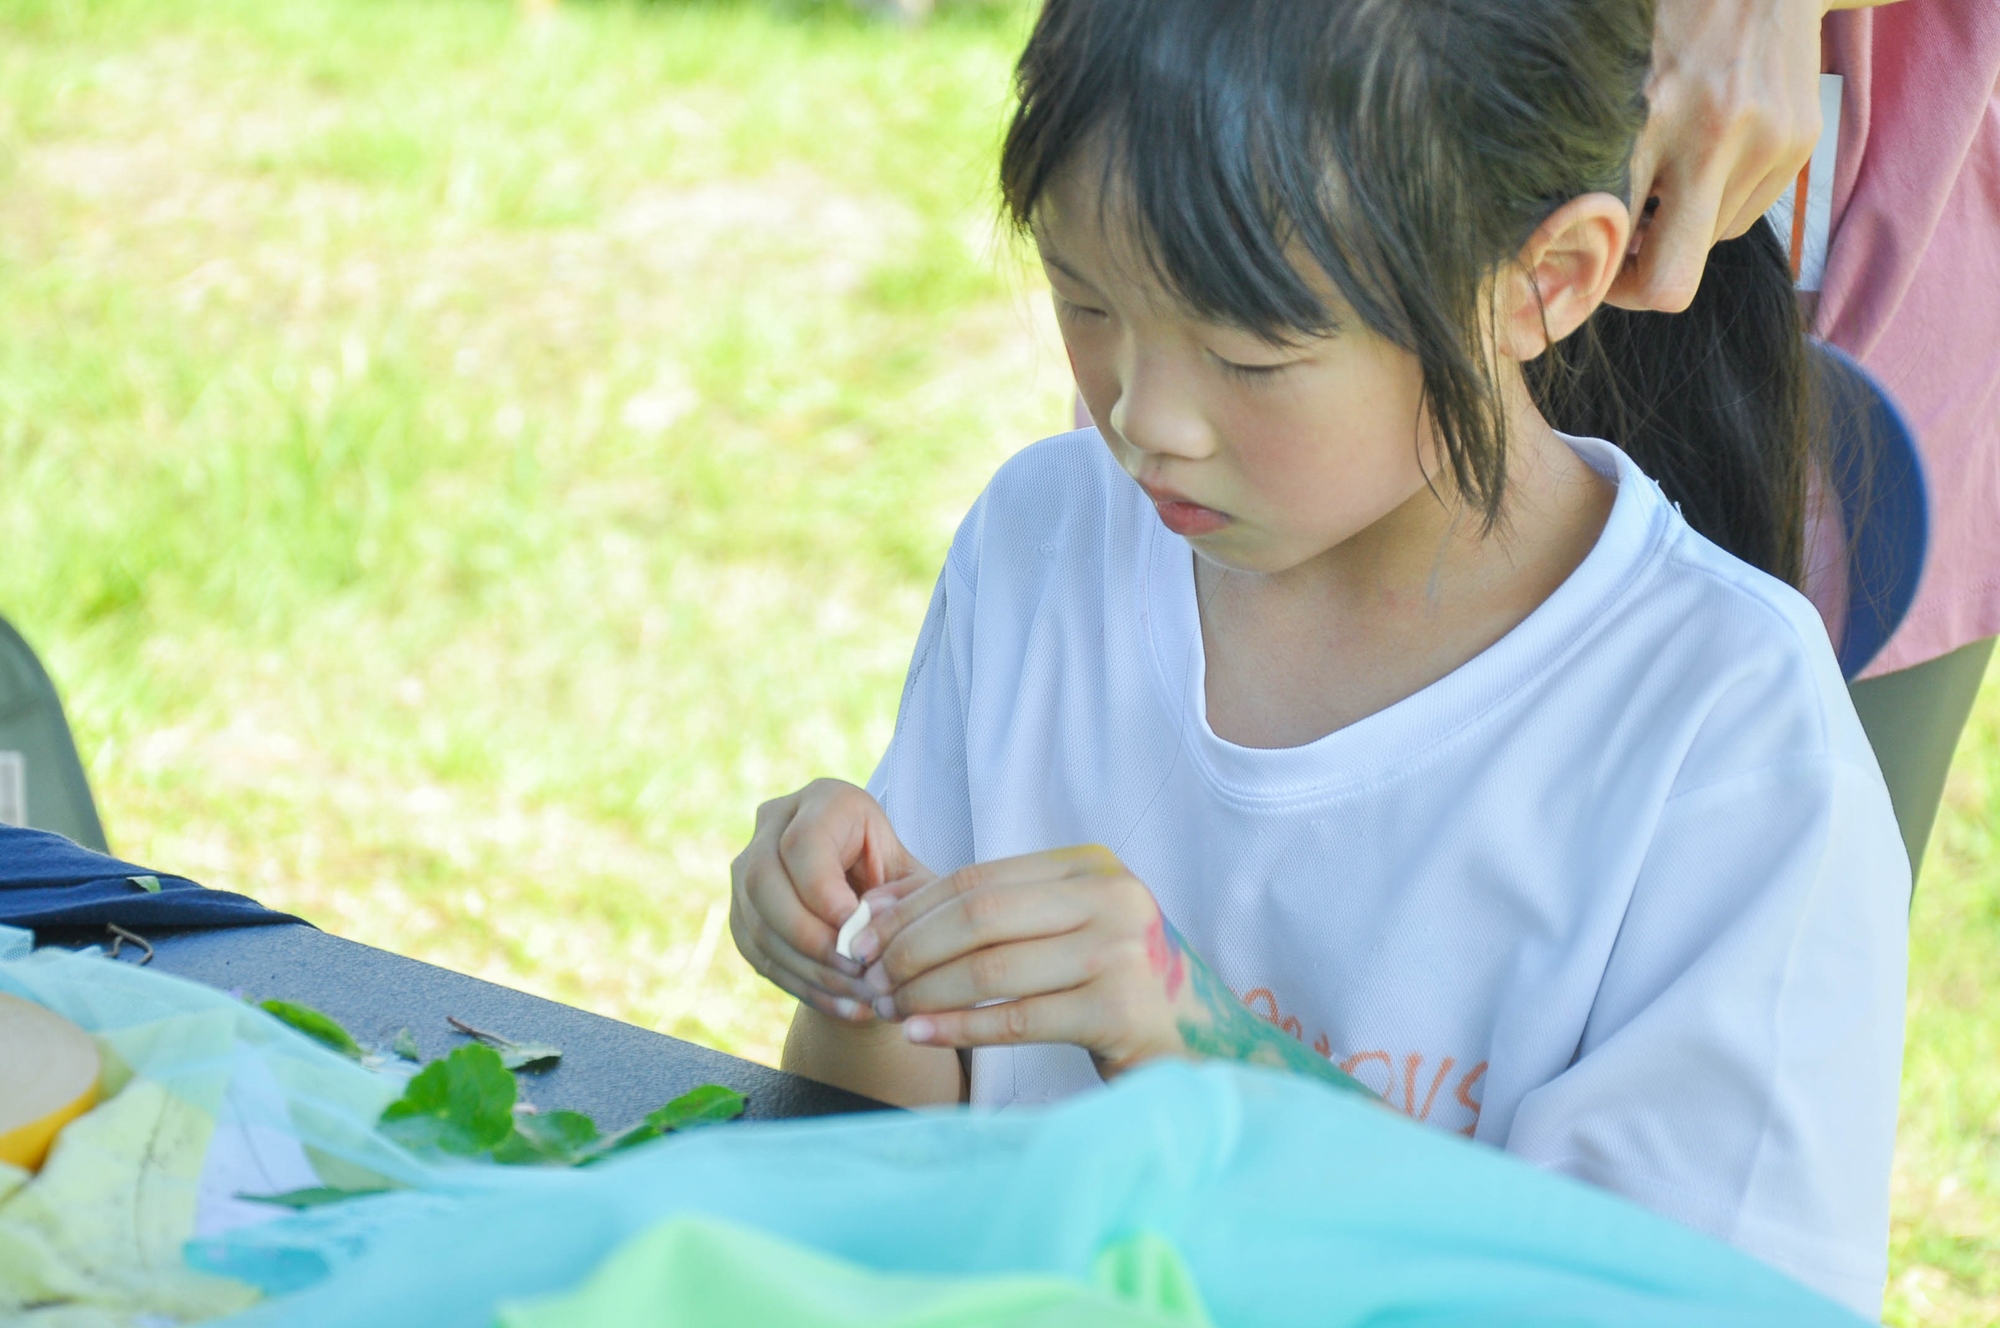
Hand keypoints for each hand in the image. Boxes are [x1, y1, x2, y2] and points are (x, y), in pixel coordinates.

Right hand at [729, 779, 935, 1023]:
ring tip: (859, 999)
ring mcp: (748, 867)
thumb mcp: (919, 886)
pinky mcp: (741, 911)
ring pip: (757, 922)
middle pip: (764, 880)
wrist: (874, 908)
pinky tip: (843, 1007)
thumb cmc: (903, 887)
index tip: (857, 932)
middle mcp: (776, 823)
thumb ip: (906, 897)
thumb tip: (870, 919)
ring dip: (809, 968)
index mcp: (826, 801)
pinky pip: (757, 953)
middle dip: (812, 936)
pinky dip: (802, 986)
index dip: (823, 892)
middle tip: (857, 973)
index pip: (803, 843)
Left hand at [849, 845, 1190, 1076]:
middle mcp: (1111, 897)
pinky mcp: (1119, 1010)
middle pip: (979, 916)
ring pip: (991, 967)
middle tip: (869, 978)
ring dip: (926, 992)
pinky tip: (922, 1034)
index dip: (912, 907)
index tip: (862, 935)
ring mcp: (1119, 952)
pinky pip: (1017, 1018)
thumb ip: (994, 916)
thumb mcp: (1064, 931)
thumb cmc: (1113, 985)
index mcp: (1092, 866)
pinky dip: (959, 1027)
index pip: (979, 878)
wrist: (1202, 1045)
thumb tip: (883, 910)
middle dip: (910, 948)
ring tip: (887, 1009)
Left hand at [1611, 0, 1825, 311]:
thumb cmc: (1667, 19)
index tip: (1584, 270)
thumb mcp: (1612, 80)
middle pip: (1672, 280)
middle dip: (1638, 283)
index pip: (1619, 247)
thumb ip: (1598, 159)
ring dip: (1682, 229)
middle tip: (1617, 258)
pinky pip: (1744, 212)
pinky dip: (1717, 201)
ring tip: (1665, 176)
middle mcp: (1718, 134)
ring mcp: (1769, 141)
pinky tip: (1704, 154)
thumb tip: (1578, 242)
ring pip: (1710, 243)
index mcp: (1654, 115)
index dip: (1596, 279)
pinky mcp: (1800, 141)